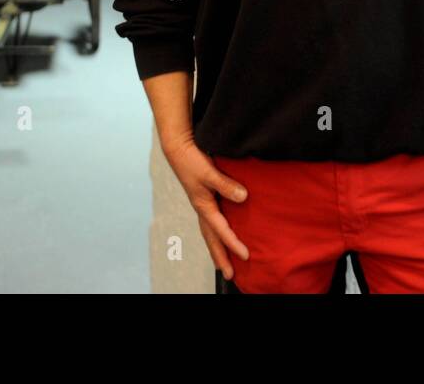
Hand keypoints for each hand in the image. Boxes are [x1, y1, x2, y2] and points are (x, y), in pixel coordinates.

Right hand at [160, 133, 248, 280]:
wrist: (178, 148)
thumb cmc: (192, 160)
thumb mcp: (209, 172)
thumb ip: (226, 185)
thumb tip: (244, 197)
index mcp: (203, 206)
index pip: (220, 230)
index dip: (233, 243)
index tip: (245, 256)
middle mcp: (202, 208)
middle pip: (211, 239)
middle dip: (220, 257)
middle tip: (229, 275)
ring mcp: (201, 204)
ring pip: (209, 232)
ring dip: (217, 247)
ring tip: (223, 262)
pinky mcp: (203, 198)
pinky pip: (211, 221)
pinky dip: (216, 232)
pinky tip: (222, 233)